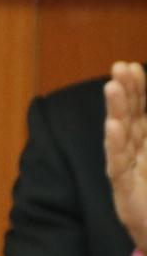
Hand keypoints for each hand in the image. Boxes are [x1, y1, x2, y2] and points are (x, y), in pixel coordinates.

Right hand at [105, 60, 146, 254]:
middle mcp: (134, 152)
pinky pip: (118, 163)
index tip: (132, 66)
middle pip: (129, 116)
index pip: (141, 109)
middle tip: (120, 67)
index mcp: (146, 143)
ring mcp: (127, 169)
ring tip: (112, 88)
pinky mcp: (124, 189)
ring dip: (116, 110)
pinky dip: (115, 144)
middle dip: (125, 91)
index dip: (138, 88)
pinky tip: (112, 127)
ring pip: (120, 135)